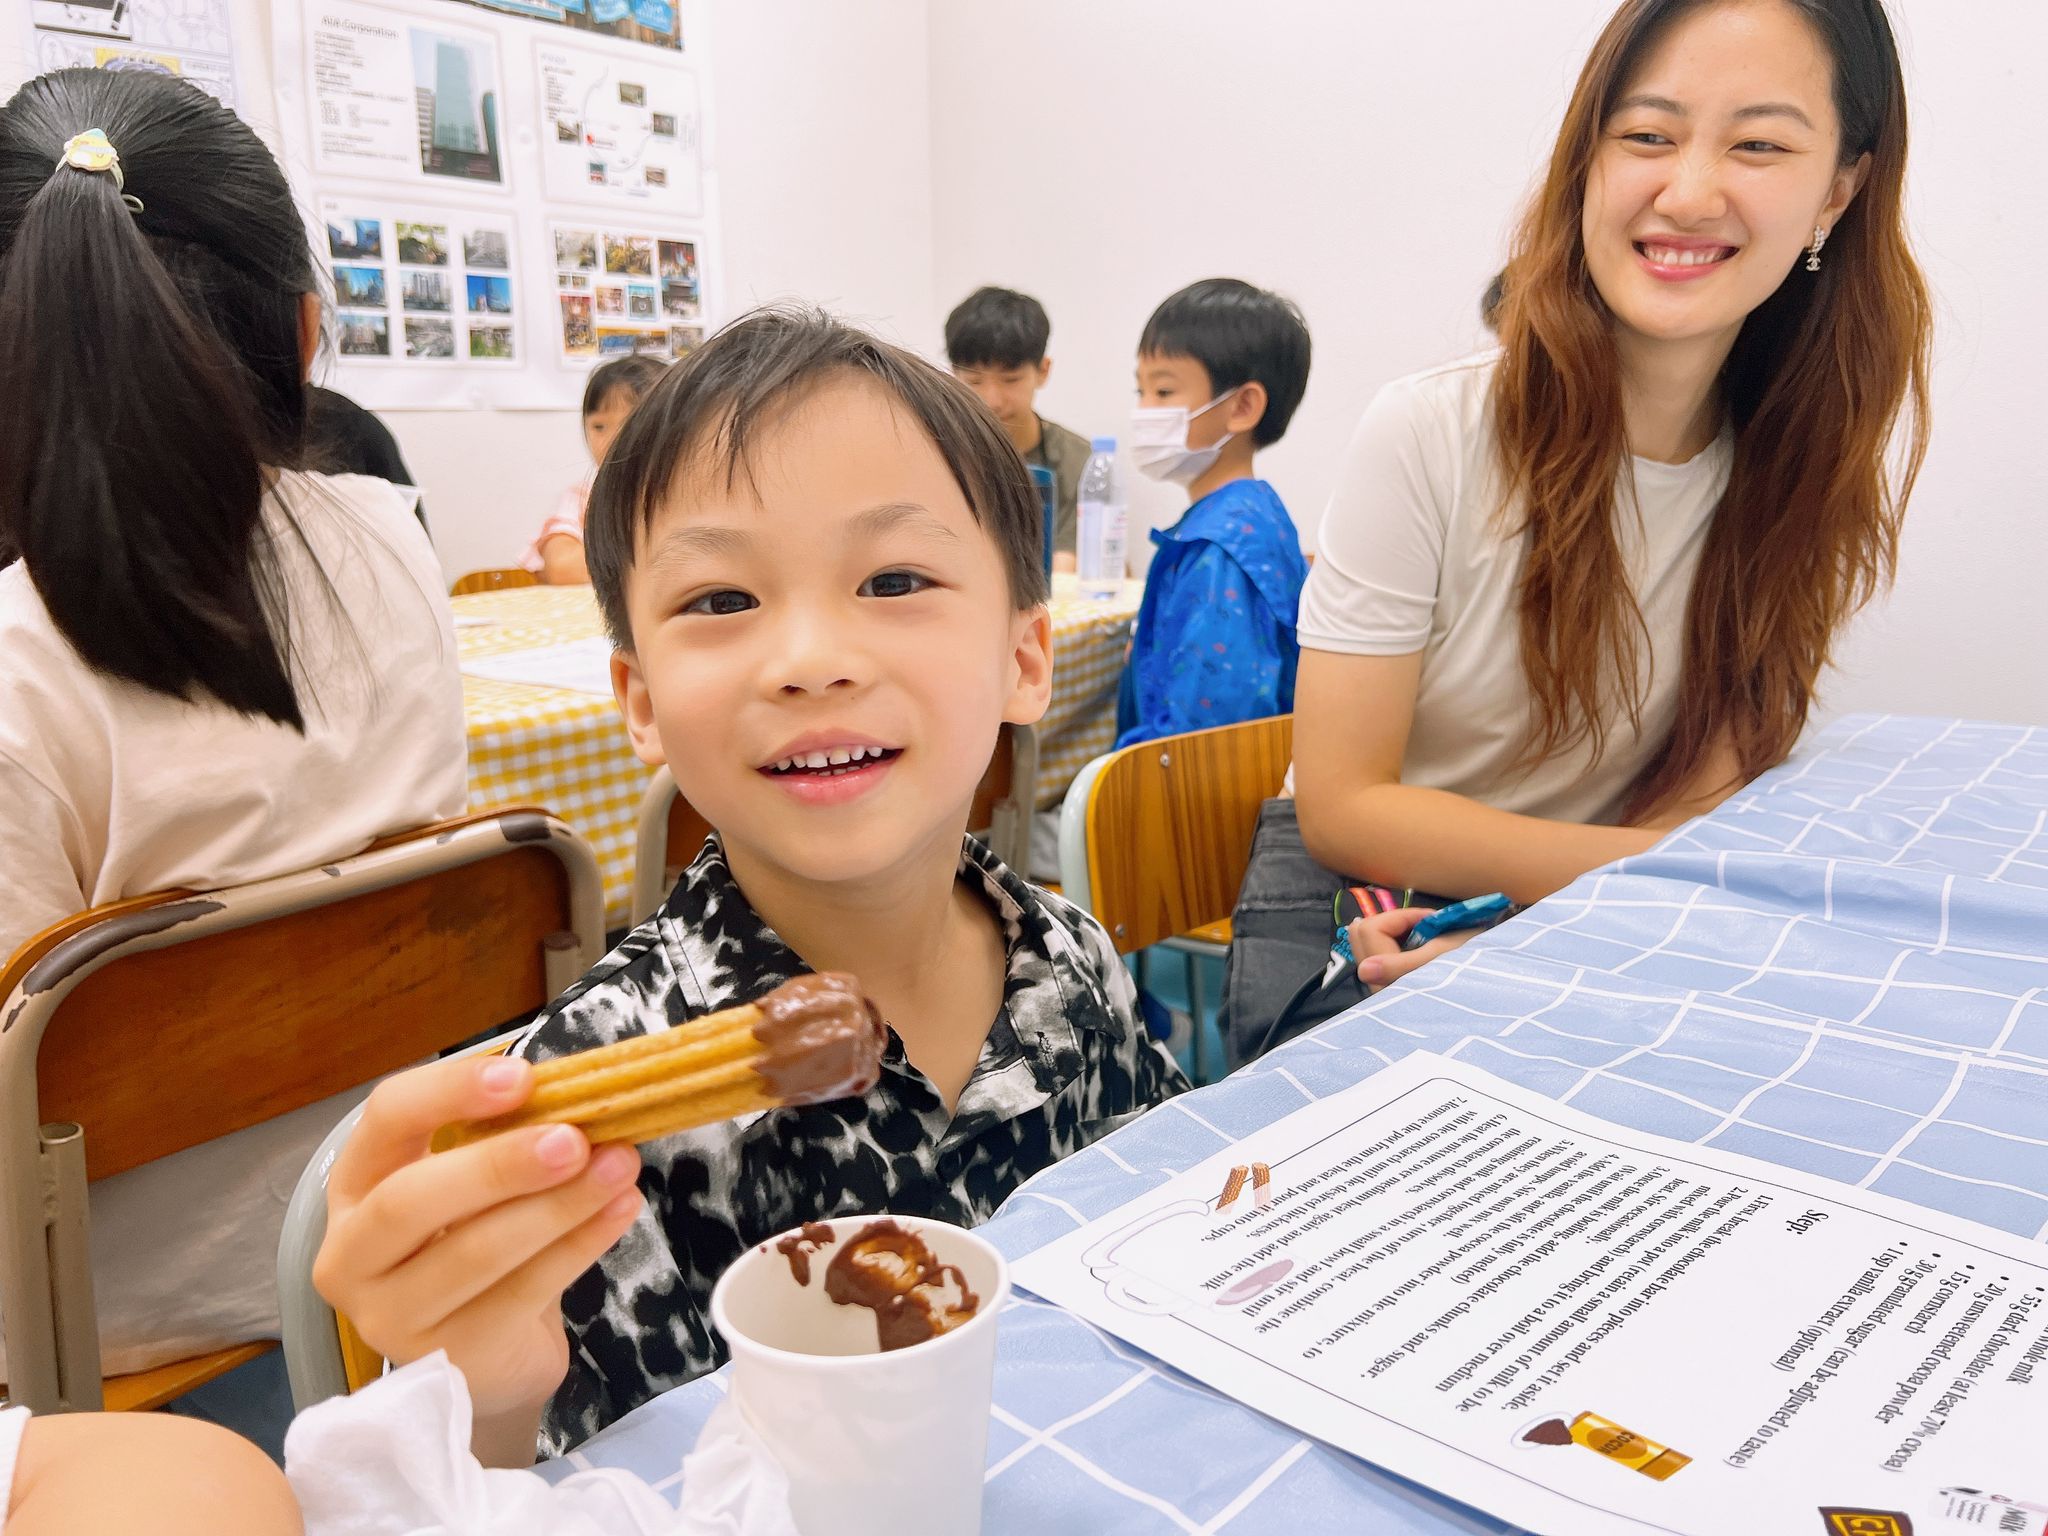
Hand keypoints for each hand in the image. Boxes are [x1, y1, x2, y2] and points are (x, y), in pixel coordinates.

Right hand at [312, 1055, 644, 1445]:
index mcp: (355, 1183)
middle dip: (500, 1165)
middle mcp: (351, 1254)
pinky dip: (578, 1247)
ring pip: (472, 1253)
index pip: (385, 1119)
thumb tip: (579, 1092)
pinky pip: (518, 1295)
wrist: (490, 1349)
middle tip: (575, 1140)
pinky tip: (619, 1211)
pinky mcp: (446, 1359)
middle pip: (411, 1199)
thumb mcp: (475, 1181)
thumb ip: (505, 1137)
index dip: (448, 1092)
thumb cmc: (476, 1237)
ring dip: (557, 1205)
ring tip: (619, 1167)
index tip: (522, 1076)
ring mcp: (390, 1316)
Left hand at [1348, 908, 1481, 988]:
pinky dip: (1395, 942)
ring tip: (1425, 937)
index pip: (1372, 929)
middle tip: (1425, 927)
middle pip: (1361, 934)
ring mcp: (1383, 985)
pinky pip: (1378, 952)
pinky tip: (1419, 946)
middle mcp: (1381, 987)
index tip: (1432, 921)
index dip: (1402, 917)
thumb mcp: (1444, 957)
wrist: (1497, 984)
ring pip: (1367, 941)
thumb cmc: (1473, 966)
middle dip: (1392, 923)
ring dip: (1393, 932)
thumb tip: (1364, 971)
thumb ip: (1402, 963)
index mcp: (1391, 981)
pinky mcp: (1389, 984)